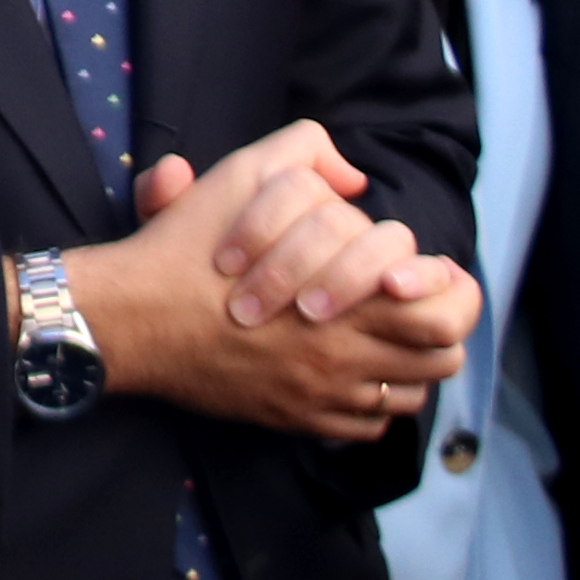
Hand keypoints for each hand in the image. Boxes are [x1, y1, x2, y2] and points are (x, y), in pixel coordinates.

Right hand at [64, 126, 474, 437]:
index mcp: (348, 295)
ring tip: (384, 339)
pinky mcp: (297, 419)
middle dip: (439, 327)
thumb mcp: (242, 174)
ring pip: (410, 394)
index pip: (445, 306)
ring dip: (409, 366)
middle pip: (442, 356)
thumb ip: (304, 153)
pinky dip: (370, 404)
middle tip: (411, 305)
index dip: (447, 287)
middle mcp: (347, 352)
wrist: (132, 318)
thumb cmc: (188, 249)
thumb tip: (353, 178)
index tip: (416, 273)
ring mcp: (323, 392)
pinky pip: (366, 427)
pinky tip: (347, 375)